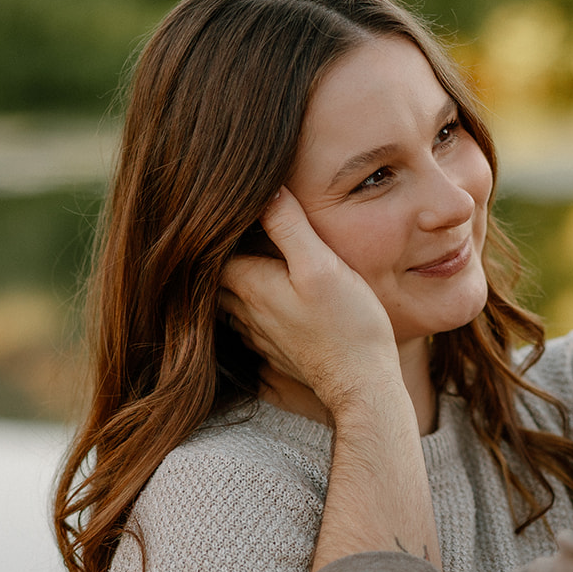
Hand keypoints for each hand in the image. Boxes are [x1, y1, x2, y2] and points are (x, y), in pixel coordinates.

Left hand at [221, 188, 400, 413]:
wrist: (361, 384)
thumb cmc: (347, 324)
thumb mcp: (321, 265)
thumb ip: (289, 226)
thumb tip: (265, 187)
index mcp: (249, 284)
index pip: (212, 249)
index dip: (216, 230)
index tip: (220, 211)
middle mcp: (245, 312)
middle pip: (215, 277)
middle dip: (217, 255)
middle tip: (229, 232)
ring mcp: (258, 336)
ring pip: (228, 303)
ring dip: (231, 283)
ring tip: (244, 260)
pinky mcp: (274, 352)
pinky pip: (248, 325)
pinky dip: (248, 308)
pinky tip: (266, 300)